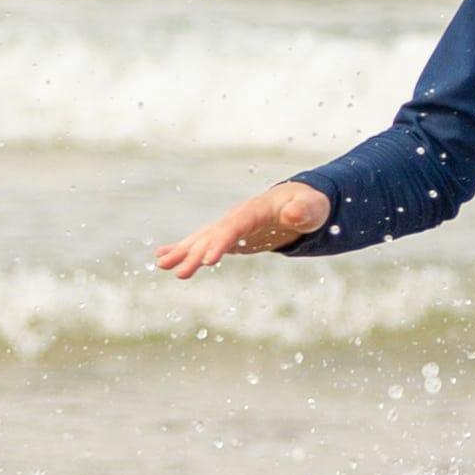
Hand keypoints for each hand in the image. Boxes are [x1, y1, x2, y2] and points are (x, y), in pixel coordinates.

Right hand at [149, 181, 329, 278]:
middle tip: (179, 273)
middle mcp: (236, 217)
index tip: (209, 261)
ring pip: (201, 239)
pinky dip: (182, 250)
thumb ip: (304, 211)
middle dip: (195, 254)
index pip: (234, 227)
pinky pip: (202, 243)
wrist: (300, 202)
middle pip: (211, 235)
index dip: (221, 242)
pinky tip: (162, 259)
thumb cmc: (310, 206)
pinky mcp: (228, 236)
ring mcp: (229, 226)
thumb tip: (293, 214)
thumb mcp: (313, 209)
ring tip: (161, 266)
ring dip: (182, 252)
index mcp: (254, 211)